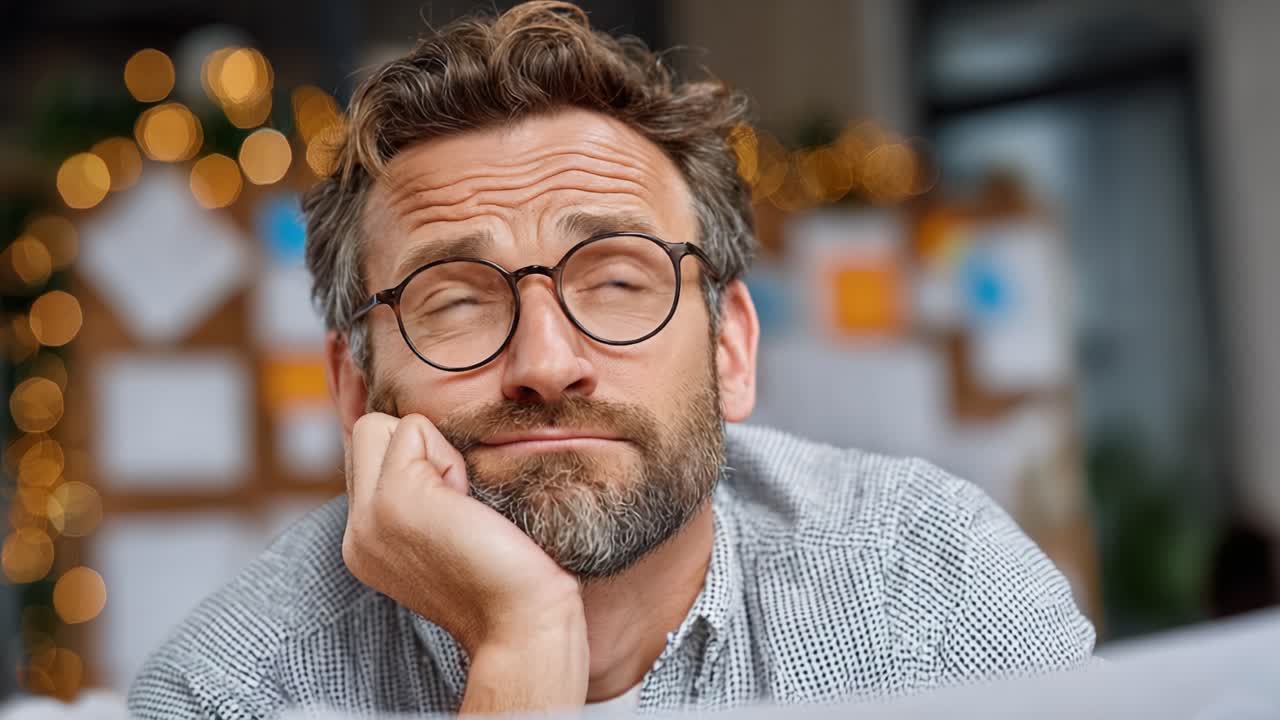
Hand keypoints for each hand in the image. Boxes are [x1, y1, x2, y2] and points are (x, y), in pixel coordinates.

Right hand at [342, 413, 587, 710]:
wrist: (522, 618)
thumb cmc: (507, 570)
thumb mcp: (447, 528)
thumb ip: (421, 491)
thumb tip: (424, 442)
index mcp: (366, 542)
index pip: (368, 456)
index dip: (417, 460)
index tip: (452, 508)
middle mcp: (356, 532)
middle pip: (366, 434)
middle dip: (416, 448)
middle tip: (456, 499)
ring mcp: (368, 518)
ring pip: (380, 427)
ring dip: (432, 452)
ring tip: (460, 503)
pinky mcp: (393, 500)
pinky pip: (413, 429)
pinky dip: (447, 455)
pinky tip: (466, 503)